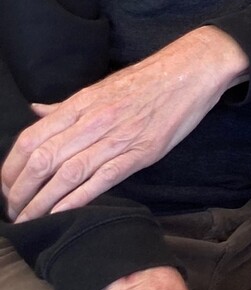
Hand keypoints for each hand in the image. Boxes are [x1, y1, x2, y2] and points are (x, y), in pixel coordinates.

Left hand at [2, 28, 248, 222]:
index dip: (11, 166)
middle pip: (44, 159)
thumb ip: (67, 105)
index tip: (4, 186)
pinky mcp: (140, 153)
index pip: (32, 137)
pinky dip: (76, 200)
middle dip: (20, 190)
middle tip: (11, 210)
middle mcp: (94, 120)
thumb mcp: (103, 86)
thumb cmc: (148, 79)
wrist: (192, 69)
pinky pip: (101, 180)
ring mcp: (117, 138)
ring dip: (41, 201)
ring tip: (27, 220)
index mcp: (82, 103)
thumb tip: (37, 112)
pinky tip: (60, 215)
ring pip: (67, 173)